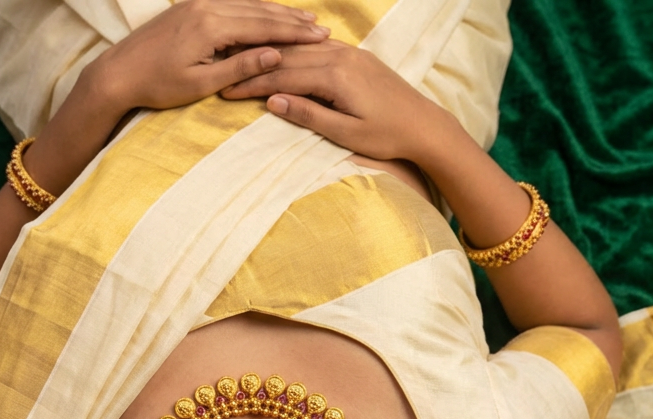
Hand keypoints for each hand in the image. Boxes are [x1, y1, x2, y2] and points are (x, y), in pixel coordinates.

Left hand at [87, 0, 330, 113]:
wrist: (118, 72)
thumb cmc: (157, 85)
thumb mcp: (201, 83)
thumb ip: (240, 67)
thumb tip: (275, 54)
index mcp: (211, 26)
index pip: (263, 27)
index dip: (294, 33)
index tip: (320, 37)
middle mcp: (206, 6)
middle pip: (259, 11)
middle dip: (292, 20)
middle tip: (321, 27)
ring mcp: (198, 3)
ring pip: (247, 4)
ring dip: (277, 12)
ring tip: (303, 18)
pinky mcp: (191, 6)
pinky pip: (232, 3)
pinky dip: (255, 8)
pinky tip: (269, 13)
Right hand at [220, 41, 442, 161]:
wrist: (424, 125)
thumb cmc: (387, 136)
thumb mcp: (345, 134)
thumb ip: (308, 115)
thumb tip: (272, 101)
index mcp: (336, 77)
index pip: (284, 77)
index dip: (253, 84)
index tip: (228, 91)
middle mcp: (342, 57)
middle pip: (289, 59)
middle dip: (257, 69)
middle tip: (228, 78)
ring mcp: (351, 53)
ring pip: (303, 49)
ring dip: (273, 57)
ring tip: (247, 64)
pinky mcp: (358, 56)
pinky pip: (319, 48)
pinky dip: (296, 51)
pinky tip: (282, 54)